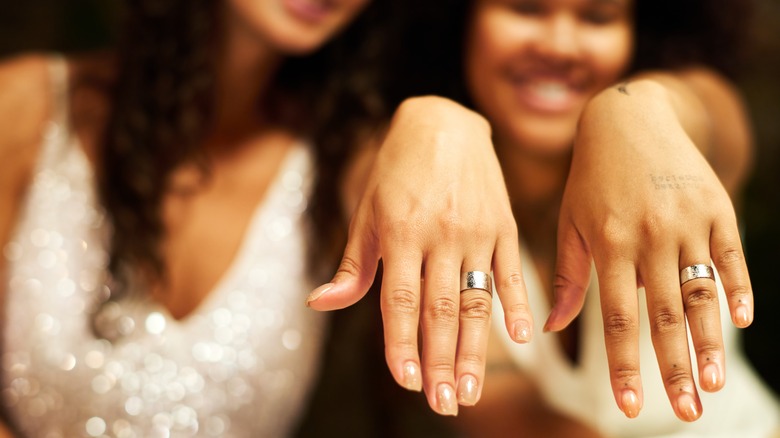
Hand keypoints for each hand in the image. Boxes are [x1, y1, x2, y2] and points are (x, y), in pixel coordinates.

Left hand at [306, 96, 533, 415]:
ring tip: (471, 388)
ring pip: (477, 299)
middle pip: (441, 309)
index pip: (401, 300)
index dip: (402, 343)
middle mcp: (441, 235)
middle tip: (443, 402)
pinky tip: (520, 339)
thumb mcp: (367, 211)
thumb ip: (352, 264)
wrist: (443, 123)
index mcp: (401, 232)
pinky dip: (518, 305)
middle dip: (440, 360)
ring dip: (475, 348)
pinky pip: (512, 271)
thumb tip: (320, 304)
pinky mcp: (504, 226)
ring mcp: (477, 231)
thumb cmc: (396, 171)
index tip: (405, 380)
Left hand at [548, 79, 752, 420]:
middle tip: (686, 412)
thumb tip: (552, 329)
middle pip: (663, 315)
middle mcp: (649, 236)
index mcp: (609, 244)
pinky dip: (738, 287)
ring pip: (700, 292)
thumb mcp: (570, 223)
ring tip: (715, 384)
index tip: (626, 406)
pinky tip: (740, 320)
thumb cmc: (590, 180)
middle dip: (674, 368)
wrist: (627, 118)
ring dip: (709, 341)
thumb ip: (569, 277)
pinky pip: (731, 255)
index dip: (624, 364)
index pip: (618, 319)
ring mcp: (686, 221)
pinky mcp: (715, 206)